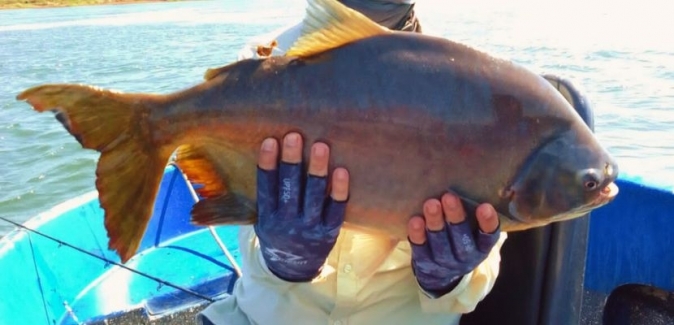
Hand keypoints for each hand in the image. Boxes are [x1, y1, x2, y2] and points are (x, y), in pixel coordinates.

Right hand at [255, 132, 349, 281]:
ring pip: (313, 196)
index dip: (267, 164)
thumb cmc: (278, 232)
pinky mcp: (329, 232)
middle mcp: (287, 223)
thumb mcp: (263, 220)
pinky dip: (339, 191)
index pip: (266, 187)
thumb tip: (269, 151)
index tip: (270, 141)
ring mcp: (309, 228)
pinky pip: (336, 210)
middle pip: (289, 188)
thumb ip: (267, 195)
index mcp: (267, 218)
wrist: (293, 269)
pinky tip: (342, 171)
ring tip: (320, 146)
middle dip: (292, 161)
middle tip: (294, 136)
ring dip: (317, 170)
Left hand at [408, 192, 500, 296]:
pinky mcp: (426, 264)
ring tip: (431, 204)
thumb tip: (465, 177)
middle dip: (455, 217)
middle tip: (449, 197)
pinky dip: (418, 236)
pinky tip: (415, 221)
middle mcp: (466, 257)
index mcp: (481, 247)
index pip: (489, 236)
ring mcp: (445, 263)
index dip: (488, 223)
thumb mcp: (471, 231)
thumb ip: (471, 212)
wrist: (442, 273)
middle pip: (461, 238)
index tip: (485, 207)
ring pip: (441, 244)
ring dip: (435, 223)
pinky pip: (421, 251)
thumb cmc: (459, 238)